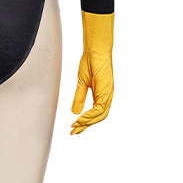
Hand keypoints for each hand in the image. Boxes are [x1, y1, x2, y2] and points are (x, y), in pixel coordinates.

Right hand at [70, 9, 113, 134]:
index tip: (74, 128)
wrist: (95, 50)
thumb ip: (79, 98)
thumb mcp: (81, 84)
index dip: (85, 122)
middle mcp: (106, 96)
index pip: (95, 113)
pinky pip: (100, 108)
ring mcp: (108, 94)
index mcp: (101, 95)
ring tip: (76, 125)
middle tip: (74, 131)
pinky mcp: (106, 90)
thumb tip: (75, 112)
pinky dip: (90, 115)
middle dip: (86, 126)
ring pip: (100, 115)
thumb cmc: (90, 62)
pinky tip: (81, 118)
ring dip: (87, 122)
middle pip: (98, 117)